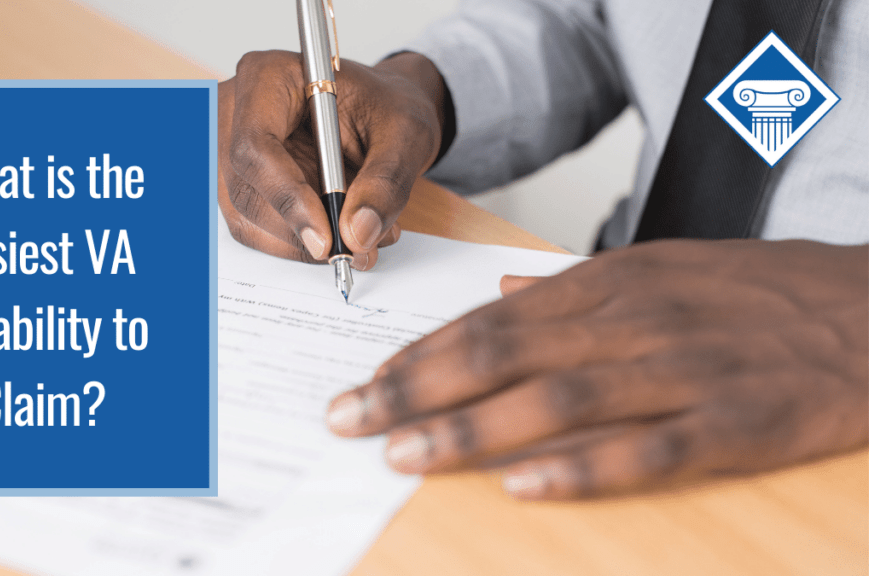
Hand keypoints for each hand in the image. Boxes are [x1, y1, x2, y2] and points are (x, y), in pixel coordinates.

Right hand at [218, 51, 448, 268]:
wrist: (379, 113)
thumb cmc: (386, 107)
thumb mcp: (405, 134)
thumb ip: (385, 181)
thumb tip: (357, 233)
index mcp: (267, 78)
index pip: (256, 145)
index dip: (287, 197)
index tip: (326, 238)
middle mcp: (235, 113)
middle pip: (247, 189)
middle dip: (300, 230)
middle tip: (355, 250)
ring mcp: (230, 152)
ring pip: (248, 217)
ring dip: (303, 243)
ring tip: (362, 240)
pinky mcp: (242, 185)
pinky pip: (257, 229)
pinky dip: (299, 243)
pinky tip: (340, 233)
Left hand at [325, 240, 868, 499]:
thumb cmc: (756, 291)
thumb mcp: (660, 265)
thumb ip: (576, 283)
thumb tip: (505, 287)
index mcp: (610, 283)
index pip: (490, 317)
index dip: (422, 352)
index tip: (367, 380)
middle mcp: (633, 321)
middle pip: (502, 354)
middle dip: (415, 388)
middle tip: (350, 419)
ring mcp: (681, 372)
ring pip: (556, 400)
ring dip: (471, 428)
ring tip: (404, 454)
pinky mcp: (733, 424)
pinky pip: (645, 451)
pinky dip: (579, 469)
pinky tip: (521, 486)